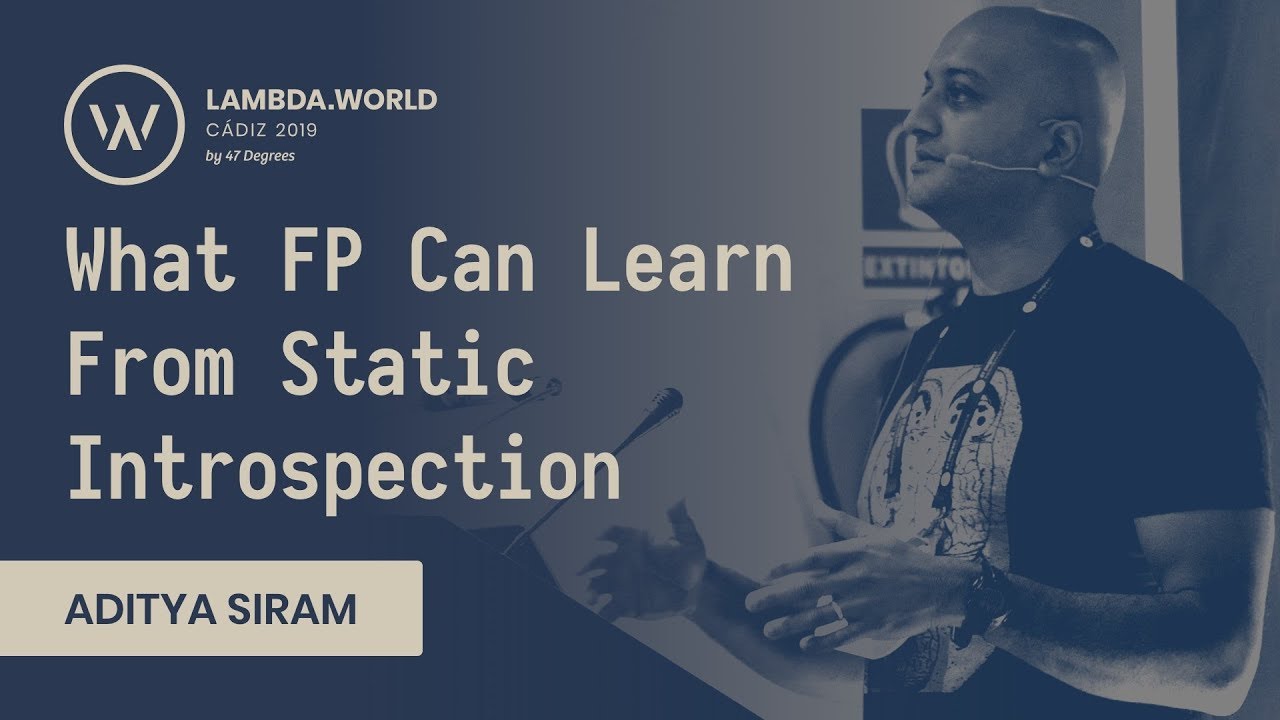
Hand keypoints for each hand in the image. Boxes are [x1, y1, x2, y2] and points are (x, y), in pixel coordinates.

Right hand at [578, 500, 707, 621]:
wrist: (695, 589)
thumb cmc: (690, 560)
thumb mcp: (689, 539)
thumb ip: (681, 520)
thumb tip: (680, 499)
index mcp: (634, 542)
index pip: (615, 534)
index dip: (606, 533)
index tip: (601, 536)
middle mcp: (623, 562)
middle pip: (598, 561)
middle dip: (588, 565)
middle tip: (582, 571)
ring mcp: (622, 584)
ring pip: (598, 586)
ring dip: (590, 590)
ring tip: (591, 598)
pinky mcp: (627, 605)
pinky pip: (609, 611)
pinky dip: (601, 614)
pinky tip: (599, 616)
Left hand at [745, 506, 975, 651]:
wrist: (941, 586)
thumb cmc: (904, 557)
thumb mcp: (874, 534)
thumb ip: (842, 523)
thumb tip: (816, 504)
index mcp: (854, 553)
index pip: (813, 558)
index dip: (787, 566)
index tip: (766, 574)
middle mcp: (855, 577)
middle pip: (808, 588)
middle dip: (776, 597)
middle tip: (752, 603)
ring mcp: (864, 603)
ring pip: (820, 615)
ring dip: (791, 624)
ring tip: (769, 630)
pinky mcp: (874, 624)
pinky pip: (843, 634)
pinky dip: (823, 641)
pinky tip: (804, 644)